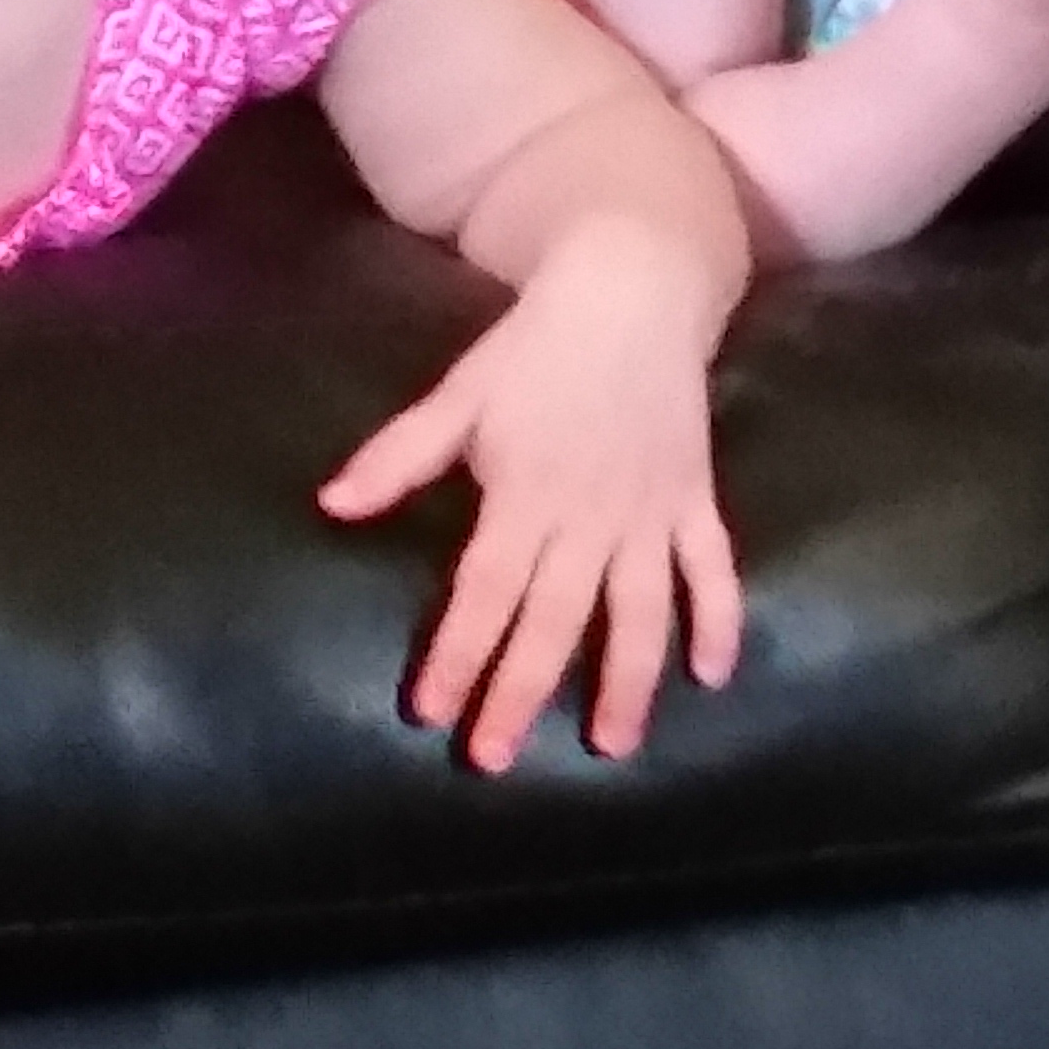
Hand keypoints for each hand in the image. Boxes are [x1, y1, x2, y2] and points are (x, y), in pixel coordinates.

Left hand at [317, 218, 742, 773]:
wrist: (634, 287)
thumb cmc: (536, 346)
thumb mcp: (460, 393)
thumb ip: (400, 456)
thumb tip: (330, 504)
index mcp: (524, 494)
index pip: (484, 591)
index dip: (457, 655)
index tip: (431, 713)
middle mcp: (588, 515)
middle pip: (554, 618)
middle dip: (521, 691)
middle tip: (493, 760)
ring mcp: (649, 512)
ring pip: (639, 611)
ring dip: (626, 680)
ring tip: (609, 746)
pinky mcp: (694, 499)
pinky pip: (712, 569)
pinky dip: (718, 620)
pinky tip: (713, 677)